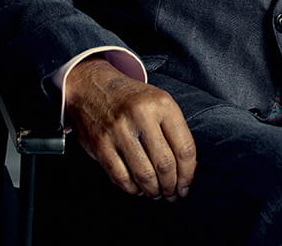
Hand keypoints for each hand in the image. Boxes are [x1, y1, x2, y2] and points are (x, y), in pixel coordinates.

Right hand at [63, 56, 196, 200]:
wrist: (92, 86)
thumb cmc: (132, 100)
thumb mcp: (159, 103)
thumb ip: (174, 131)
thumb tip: (186, 171)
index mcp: (162, 104)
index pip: (185, 148)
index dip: (188, 174)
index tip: (186, 186)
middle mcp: (141, 115)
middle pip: (165, 165)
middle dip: (171, 187)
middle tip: (171, 195)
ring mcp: (118, 129)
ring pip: (144, 174)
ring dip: (152, 191)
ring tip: (155, 194)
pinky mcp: (100, 143)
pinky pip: (120, 176)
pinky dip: (131, 189)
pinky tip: (137, 189)